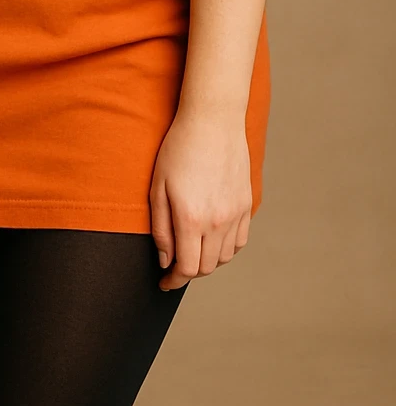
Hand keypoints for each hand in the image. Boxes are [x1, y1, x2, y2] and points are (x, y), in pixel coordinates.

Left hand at [149, 108, 251, 291]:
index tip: (164, 283)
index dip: (174, 281)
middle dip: (188, 273)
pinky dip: (226, 248)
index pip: (187, 268)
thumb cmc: (178, 149)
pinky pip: (239, 241)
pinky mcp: (247, 205)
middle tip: (174, 267)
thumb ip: (161, 228)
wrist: (213, 121)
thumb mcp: (157, 187)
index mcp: (191, 219)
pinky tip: (212, 239)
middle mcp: (217, 222)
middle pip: (206, 267)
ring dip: (208, 261)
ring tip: (192, 252)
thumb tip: (165, 259)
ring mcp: (236, 214)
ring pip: (225, 257)